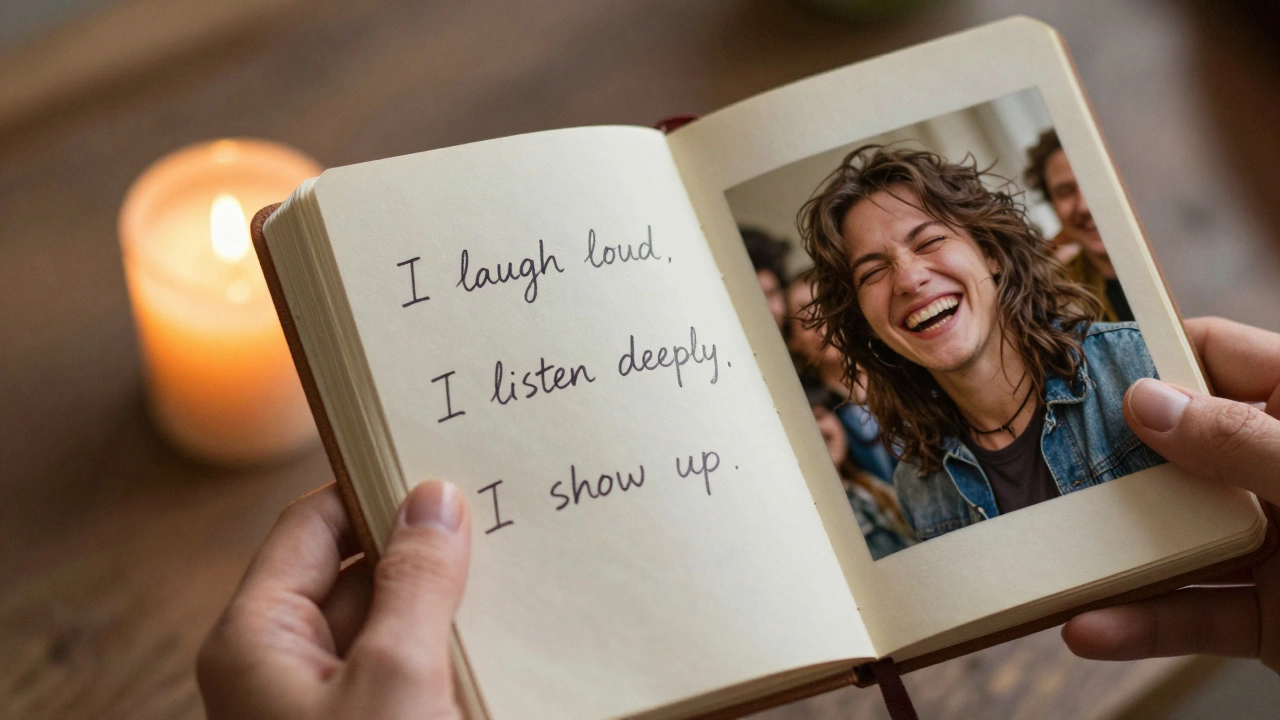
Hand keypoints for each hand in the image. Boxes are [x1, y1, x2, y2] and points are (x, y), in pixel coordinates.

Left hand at [197, 480, 470, 718]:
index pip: (311, 525)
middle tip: (489, 520)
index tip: (439, 468)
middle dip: (417, 550)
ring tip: (502, 581)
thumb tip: (433, 501)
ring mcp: (315, 704)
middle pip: (352, 573)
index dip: (371, 490)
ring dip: (437, 608)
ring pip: (382, 626)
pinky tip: (491, 643)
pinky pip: (398, 673)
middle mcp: (276, 667)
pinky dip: (439, 655)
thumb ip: (415, 583)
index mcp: (254, 640)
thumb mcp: (396, 678)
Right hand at [1062, 317, 1279, 672]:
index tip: (1067, 359)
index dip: (1143, 352)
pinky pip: (1190, 615)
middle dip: (1101, 462)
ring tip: (1044, 558)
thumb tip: (1146, 402)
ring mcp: (1270, 545)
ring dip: (1106, 556)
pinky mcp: (1265, 616)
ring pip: (1168, 541)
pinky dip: (1138, 625)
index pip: (1212, 354)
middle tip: (1028, 465)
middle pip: (1169, 451)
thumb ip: (1241, 439)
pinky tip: (1090, 625)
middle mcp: (1278, 470)